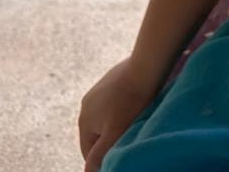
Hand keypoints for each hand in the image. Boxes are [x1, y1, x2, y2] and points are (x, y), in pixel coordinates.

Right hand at [78, 57, 155, 171]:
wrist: (145, 67)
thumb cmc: (132, 102)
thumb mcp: (115, 134)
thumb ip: (99, 155)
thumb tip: (88, 170)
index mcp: (83, 121)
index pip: (88, 152)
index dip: (103, 158)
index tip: (120, 154)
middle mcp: (85, 105)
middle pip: (96, 134)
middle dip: (109, 140)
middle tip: (128, 138)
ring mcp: (96, 90)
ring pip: (105, 117)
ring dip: (115, 124)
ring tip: (133, 122)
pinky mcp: (109, 80)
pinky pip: (112, 102)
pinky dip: (121, 108)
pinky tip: (135, 105)